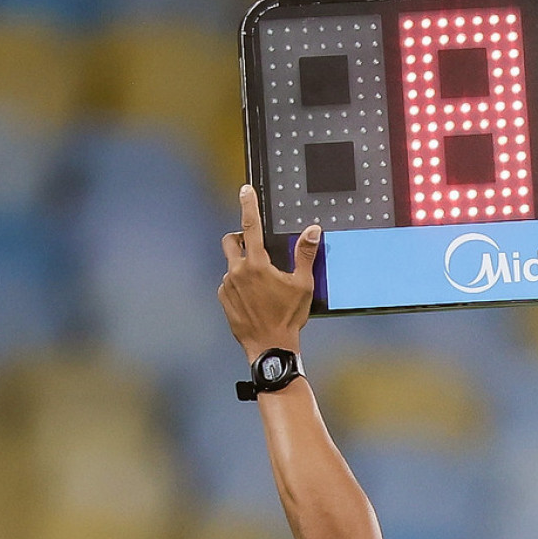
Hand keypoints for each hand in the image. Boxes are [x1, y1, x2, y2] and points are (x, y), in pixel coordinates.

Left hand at [220, 183, 316, 358]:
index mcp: (257, 264)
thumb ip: (305, 255)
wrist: (270, 348)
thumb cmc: (288, 318)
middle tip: (252, 246)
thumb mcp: (303, 286)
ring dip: (243, 268)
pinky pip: (228, 284)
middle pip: (230, 240)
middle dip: (238, 238)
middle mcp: (237, 270)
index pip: (250, 226)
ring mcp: (227, 285)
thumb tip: (313, 230)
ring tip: (261, 287)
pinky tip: (253, 300)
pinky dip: (238, 285)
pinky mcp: (223, 298)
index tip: (245, 190)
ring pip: (231, 265)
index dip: (248, 205)